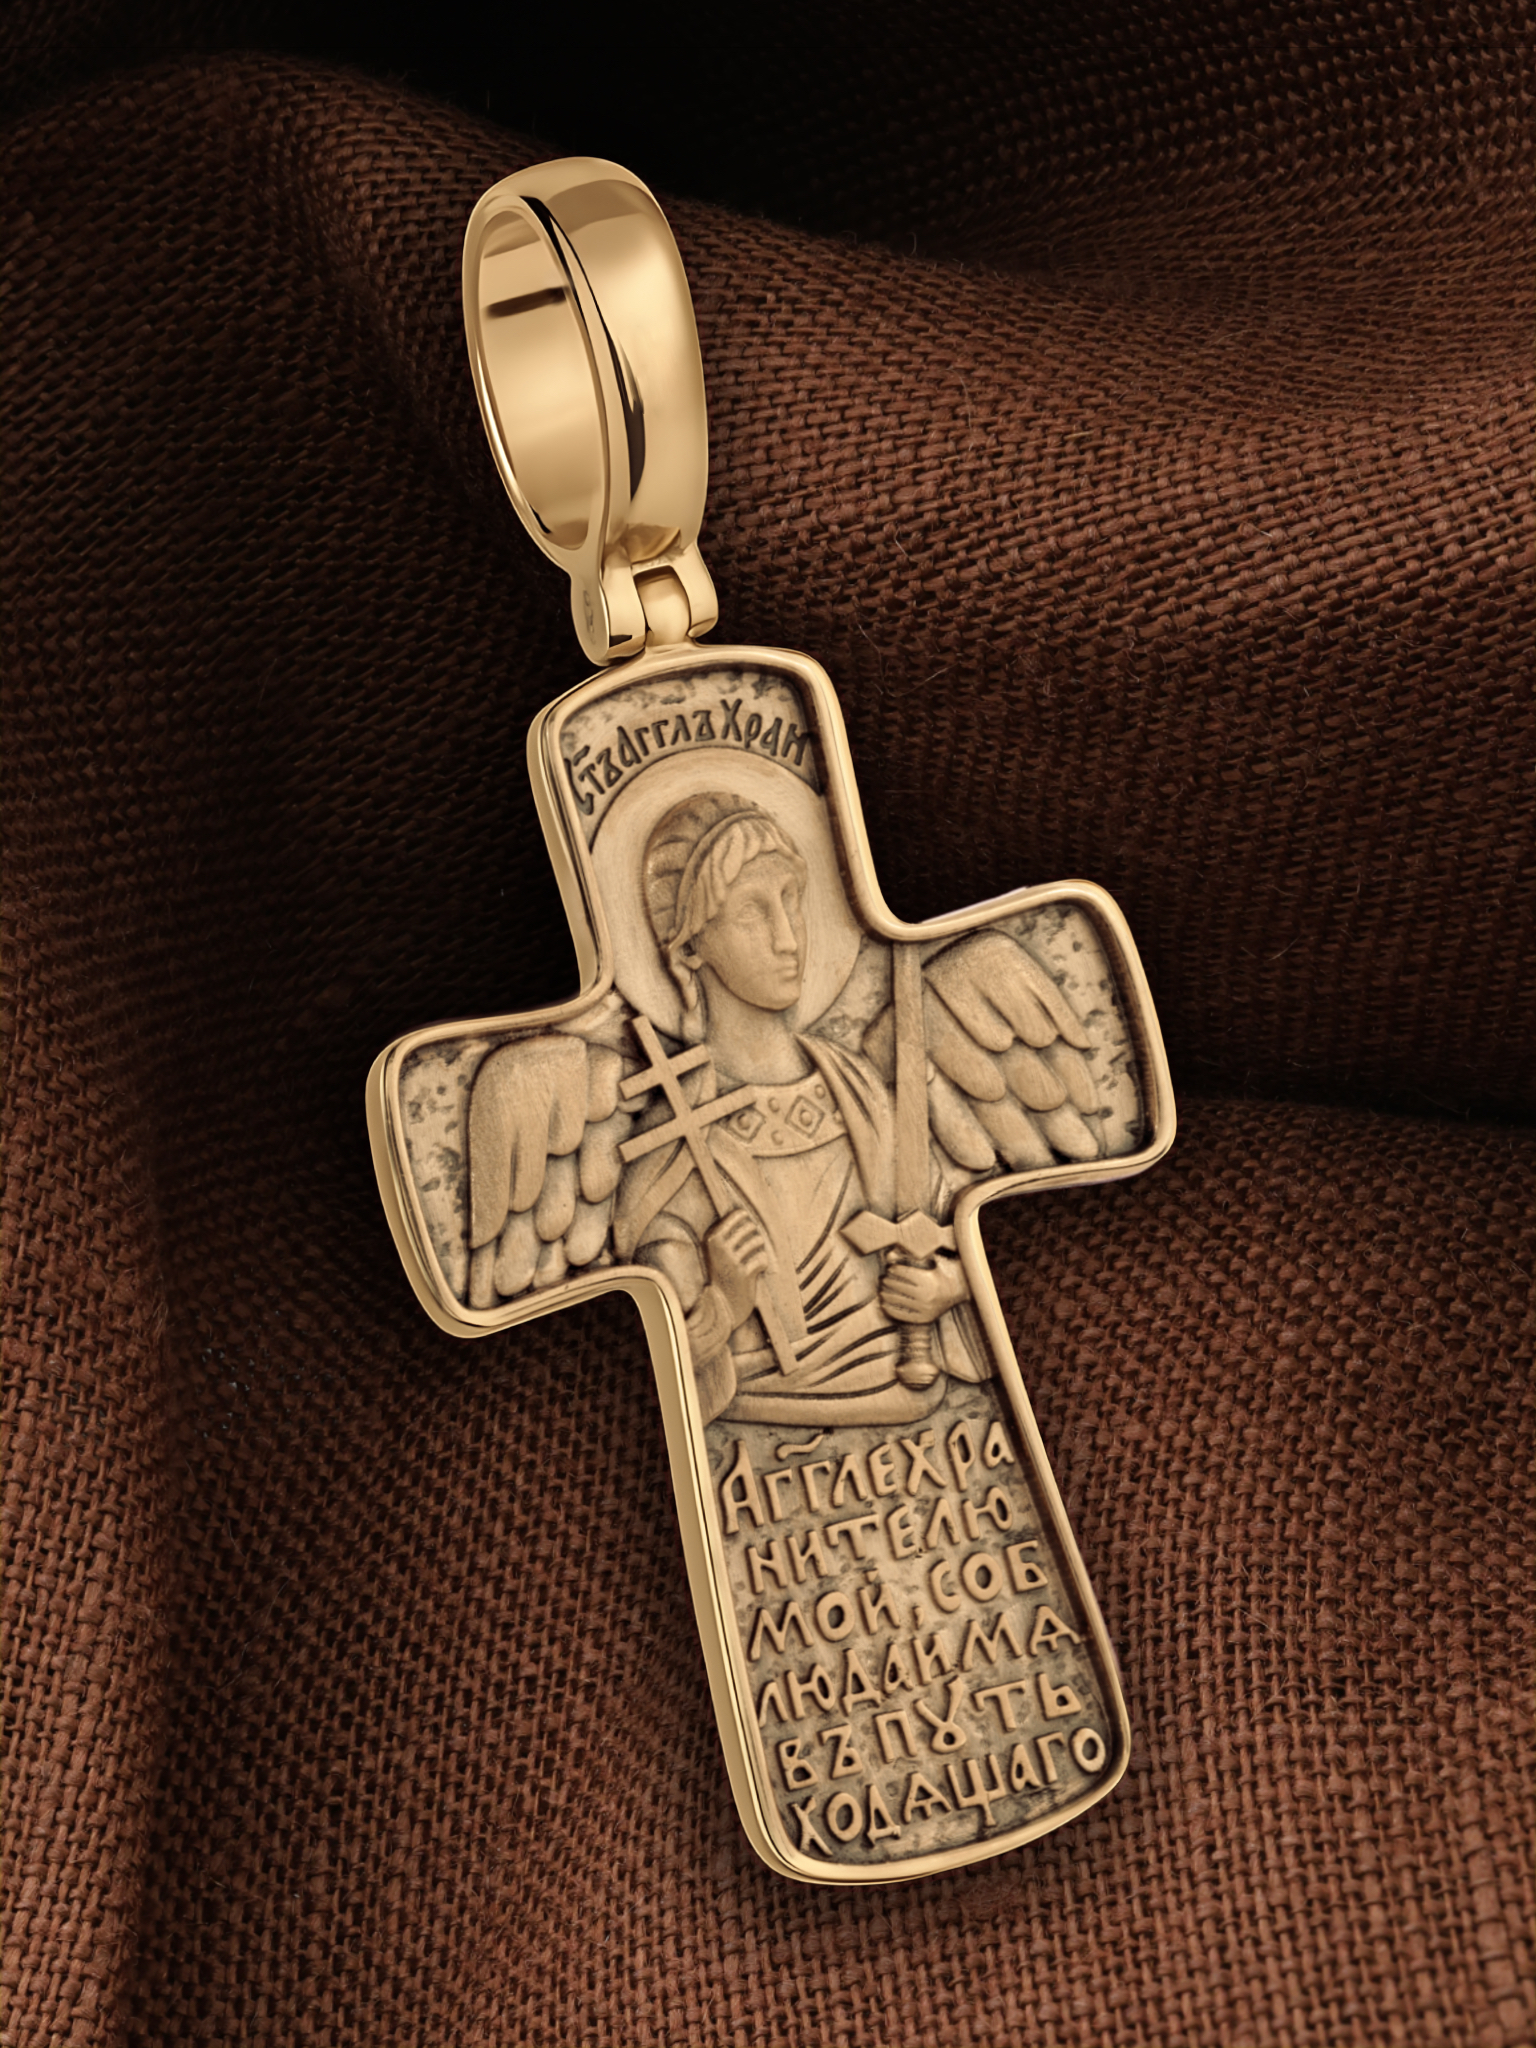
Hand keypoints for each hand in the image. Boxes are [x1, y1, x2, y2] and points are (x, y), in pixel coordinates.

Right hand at [704, 1209, 769, 1328]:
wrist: (722, 1306)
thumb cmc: (724, 1274)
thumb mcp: (719, 1251)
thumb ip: (731, 1233)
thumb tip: (747, 1213)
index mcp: (711, 1237)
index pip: (738, 1214)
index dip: (748, 1222)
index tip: (746, 1236)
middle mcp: (719, 1247)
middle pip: (750, 1226)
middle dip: (755, 1236)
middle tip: (752, 1250)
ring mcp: (730, 1260)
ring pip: (758, 1241)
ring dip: (760, 1250)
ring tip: (754, 1260)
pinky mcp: (743, 1273)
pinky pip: (762, 1258)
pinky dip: (763, 1264)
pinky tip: (757, 1272)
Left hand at [881, 1254, 967, 1324]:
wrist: (959, 1291)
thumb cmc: (944, 1273)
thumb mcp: (934, 1261)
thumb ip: (916, 1256)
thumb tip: (891, 1254)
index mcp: (929, 1279)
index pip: (905, 1273)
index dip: (894, 1270)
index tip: (889, 1269)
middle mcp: (927, 1295)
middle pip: (899, 1287)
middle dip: (888, 1282)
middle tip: (882, 1279)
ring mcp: (926, 1308)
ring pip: (899, 1301)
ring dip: (886, 1295)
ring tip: (881, 1291)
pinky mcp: (925, 1318)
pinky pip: (904, 1315)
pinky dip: (891, 1310)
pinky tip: (884, 1305)